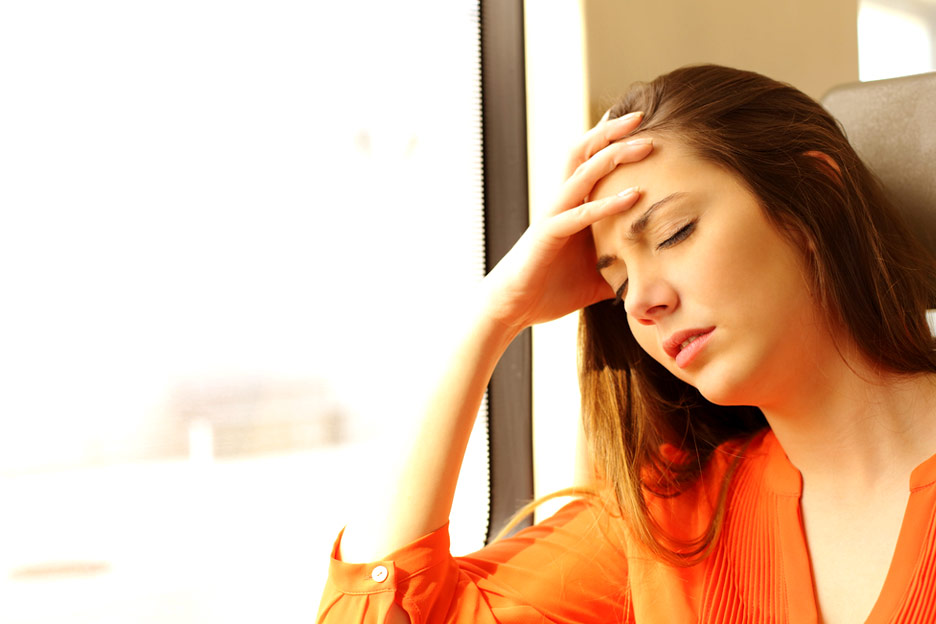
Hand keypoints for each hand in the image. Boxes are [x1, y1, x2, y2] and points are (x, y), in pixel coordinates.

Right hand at [480, 112, 651, 330]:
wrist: (513, 308)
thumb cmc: (550, 291)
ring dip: (615, 154)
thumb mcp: (597, 277)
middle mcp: (561, 202)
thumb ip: (621, 267)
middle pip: (584, 152)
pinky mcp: (548, 234)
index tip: (636, 119)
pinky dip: (608, 203)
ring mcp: (554, 215)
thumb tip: (654, 275)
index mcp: (571, 206)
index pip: (590, 161)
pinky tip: (635, 195)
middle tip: (642, 114)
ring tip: (646, 143)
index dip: (609, 138)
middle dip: (612, 131)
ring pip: (583, 172)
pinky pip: (581, 213)